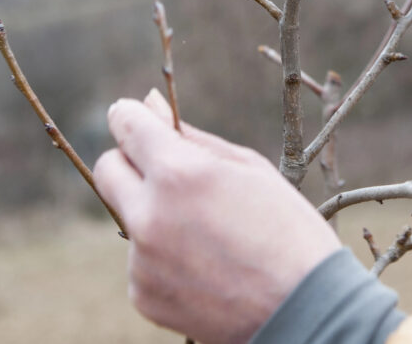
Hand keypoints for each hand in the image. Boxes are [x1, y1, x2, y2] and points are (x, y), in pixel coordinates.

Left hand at [94, 89, 339, 343]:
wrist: (303, 306)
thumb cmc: (287, 227)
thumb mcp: (249, 169)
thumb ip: (193, 137)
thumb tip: (149, 104)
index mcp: (180, 174)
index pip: (127, 127)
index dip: (129, 116)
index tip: (133, 116)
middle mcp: (150, 215)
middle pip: (108, 170)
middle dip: (130, 161)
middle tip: (167, 171)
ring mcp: (142, 260)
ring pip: (127, 216)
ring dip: (153, 213)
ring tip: (208, 233)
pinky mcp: (142, 294)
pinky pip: (140, 259)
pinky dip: (162, 255)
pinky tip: (204, 263)